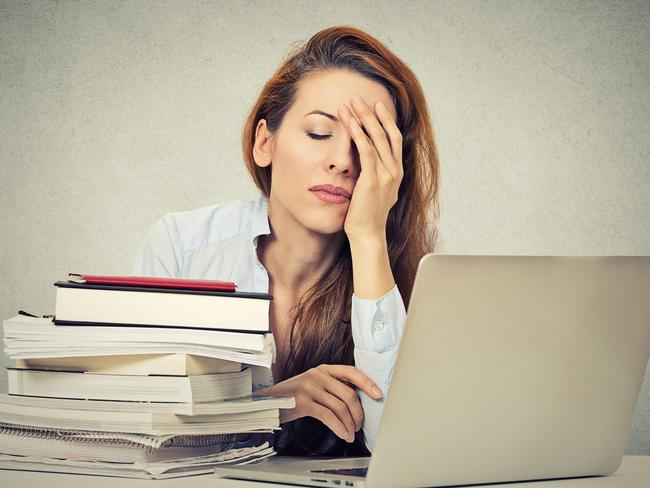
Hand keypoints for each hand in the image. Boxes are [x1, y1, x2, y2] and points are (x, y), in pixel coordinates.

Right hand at [252, 364, 382, 442]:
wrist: (267, 403)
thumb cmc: (293, 396)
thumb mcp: (313, 384)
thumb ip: (331, 387)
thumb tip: (356, 401)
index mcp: (324, 369)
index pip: (351, 372)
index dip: (367, 383)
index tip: (378, 394)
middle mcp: (318, 375)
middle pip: (348, 394)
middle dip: (358, 413)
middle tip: (359, 425)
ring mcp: (310, 387)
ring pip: (340, 407)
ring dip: (349, 424)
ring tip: (350, 433)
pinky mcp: (303, 402)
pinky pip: (328, 416)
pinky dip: (340, 428)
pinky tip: (343, 434)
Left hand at [338, 95, 403, 241]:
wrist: (367, 234)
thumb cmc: (365, 216)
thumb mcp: (373, 192)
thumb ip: (372, 175)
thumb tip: (362, 165)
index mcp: (396, 173)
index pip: (393, 139)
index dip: (386, 121)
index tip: (376, 106)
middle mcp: (395, 171)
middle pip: (386, 133)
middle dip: (372, 113)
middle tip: (359, 97)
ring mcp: (386, 175)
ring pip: (376, 138)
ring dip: (363, 118)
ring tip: (351, 103)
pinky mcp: (373, 179)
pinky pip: (366, 150)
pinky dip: (357, 133)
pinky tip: (348, 121)